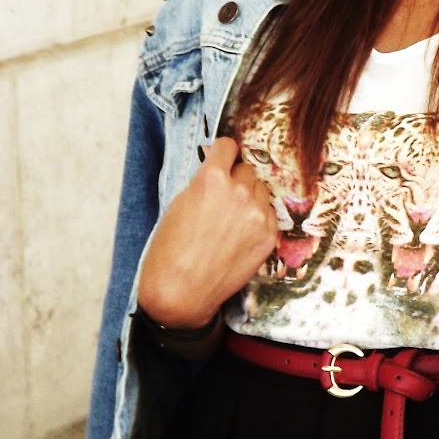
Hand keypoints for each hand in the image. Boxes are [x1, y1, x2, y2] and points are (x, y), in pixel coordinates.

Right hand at [137, 137, 278, 328]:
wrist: (181, 292)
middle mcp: (240, 192)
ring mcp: (258, 215)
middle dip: (236, 179)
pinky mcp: (269, 236)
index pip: (229, 146)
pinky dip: (259, 218)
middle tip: (223, 197)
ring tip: (232, 218)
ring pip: (261, 190)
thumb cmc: (169, 250)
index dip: (224, 152)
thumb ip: (203, 183)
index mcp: (212, 179)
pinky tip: (241, 233)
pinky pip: (270, 214)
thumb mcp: (178, 204)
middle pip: (247, 170)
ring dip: (250, 197)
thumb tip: (218, 169)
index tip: (223, 158)